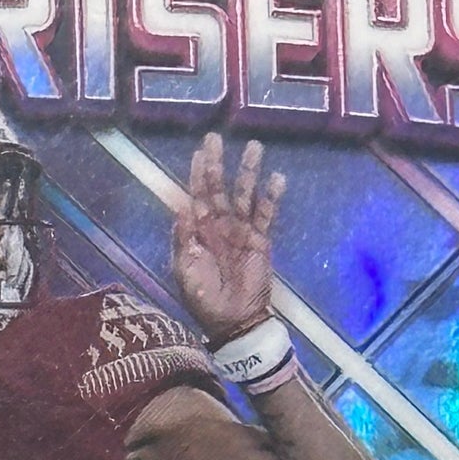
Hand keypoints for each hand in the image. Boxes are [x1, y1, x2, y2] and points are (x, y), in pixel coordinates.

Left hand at [171, 134, 285, 347]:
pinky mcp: (260, 240)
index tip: (200, 151)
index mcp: (197, 231)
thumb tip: (180, 207)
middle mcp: (218, 225)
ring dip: (247, 171)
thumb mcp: (185, 270)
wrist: (233, 322)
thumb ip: (183, 239)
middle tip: (216, 138)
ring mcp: (240, 231)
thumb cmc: (204, 299)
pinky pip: (266, 214)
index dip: (197, 174)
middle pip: (217, 188)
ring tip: (253, 147)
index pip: (196, 195)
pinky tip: (277, 178)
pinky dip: (271, 197)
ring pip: (244, 194)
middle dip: (217, 164)